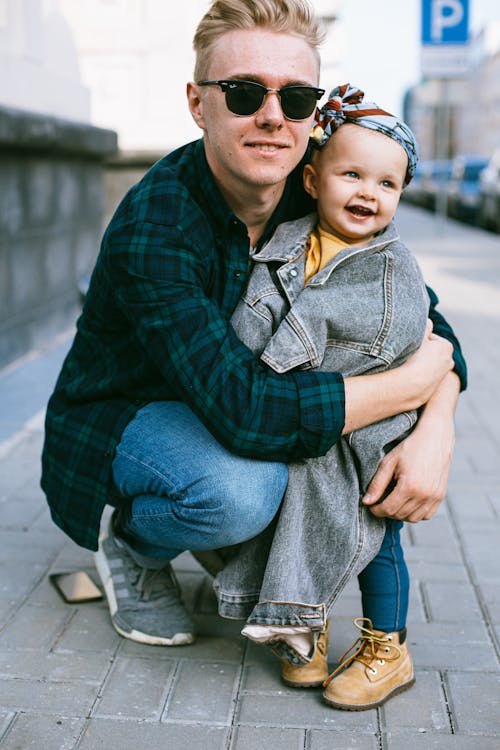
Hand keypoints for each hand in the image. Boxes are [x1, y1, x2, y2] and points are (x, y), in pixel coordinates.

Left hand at [362, 372, 459, 521]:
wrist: (435, 437)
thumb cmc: (410, 447)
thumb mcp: (389, 462)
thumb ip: (377, 484)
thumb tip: (366, 502)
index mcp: (409, 486)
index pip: (388, 509)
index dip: (376, 510)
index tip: (371, 506)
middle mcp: (424, 495)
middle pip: (400, 515)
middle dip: (387, 512)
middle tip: (380, 502)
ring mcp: (435, 497)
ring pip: (413, 518)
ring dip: (401, 514)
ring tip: (394, 501)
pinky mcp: (441, 495)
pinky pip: (426, 515)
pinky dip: (416, 513)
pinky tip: (408, 502)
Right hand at [400, 320, 453, 408]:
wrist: (409, 386)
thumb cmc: (414, 358)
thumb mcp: (419, 335)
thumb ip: (425, 325)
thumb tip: (429, 321)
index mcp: (447, 347)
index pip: (429, 338)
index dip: (417, 340)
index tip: (409, 344)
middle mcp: (448, 362)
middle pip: (430, 352)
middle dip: (420, 352)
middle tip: (406, 354)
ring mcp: (441, 376)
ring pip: (426, 365)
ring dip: (417, 364)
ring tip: (405, 365)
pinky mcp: (432, 389)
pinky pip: (422, 377)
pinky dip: (416, 376)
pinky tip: (407, 376)